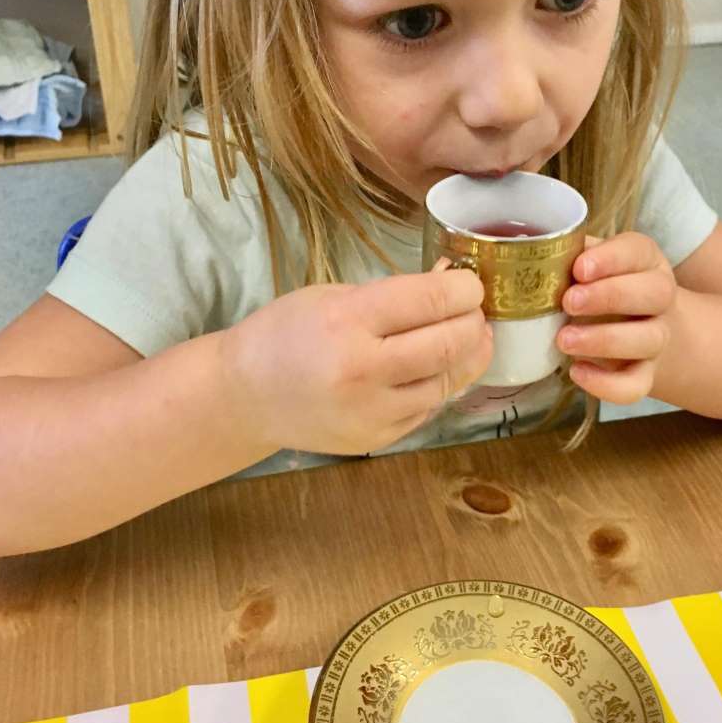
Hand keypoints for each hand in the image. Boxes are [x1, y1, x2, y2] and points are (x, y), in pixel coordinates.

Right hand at [220, 270, 492, 455]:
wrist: (245, 396)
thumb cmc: (286, 334)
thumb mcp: (333, 296)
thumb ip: (393, 294)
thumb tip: (449, 283)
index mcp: (347, 321)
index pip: (429, 301)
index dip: (464, 289)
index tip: (471, 284)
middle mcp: (362, 370)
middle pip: (448, 344)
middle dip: (474, 321)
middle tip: (476, 311)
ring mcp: (372, 412)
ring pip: (446, 381)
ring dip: (468, 356)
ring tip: (472, 337)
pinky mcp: (378, 439)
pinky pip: (428, 409)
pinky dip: (442, 385)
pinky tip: (439, 368)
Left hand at [556, 232, 676, 404]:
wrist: (641, 330)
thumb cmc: (602, 287)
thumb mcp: (591, 264)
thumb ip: (569, 253)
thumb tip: (529, 244)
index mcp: (645, 261)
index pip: (639, 251)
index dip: (611, 259)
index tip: (579, 269)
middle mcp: (659, 297)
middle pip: (655, 292)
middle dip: (610, 296)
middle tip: (568, 303)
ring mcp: (657, 337)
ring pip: (649, 339)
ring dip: (605, 340)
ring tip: (564, 340)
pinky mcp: (647, 374)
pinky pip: (637, 385)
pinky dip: (607, 384)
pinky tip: (576, 372)